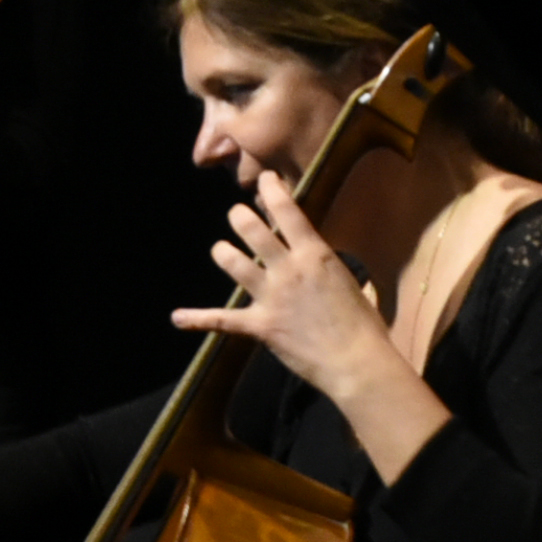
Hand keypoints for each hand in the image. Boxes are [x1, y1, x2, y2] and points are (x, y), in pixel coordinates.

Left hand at [172, 168, 407, 406]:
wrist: (356, 361)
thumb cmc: (363, 326)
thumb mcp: (351, 284)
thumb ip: (327, 271)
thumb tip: (324, 268)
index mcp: (315, 255)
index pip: (288, 211)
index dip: (272, 190)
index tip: (265, 180)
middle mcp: (289, 269)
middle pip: (252, 230)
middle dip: (240, 217)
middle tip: (238, 215)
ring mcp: (272, 296)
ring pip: (233, 263)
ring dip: (224, 253)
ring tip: (221, 250)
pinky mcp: (261, 325)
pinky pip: (222, 320)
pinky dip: (197, 318)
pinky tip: (178, 317)